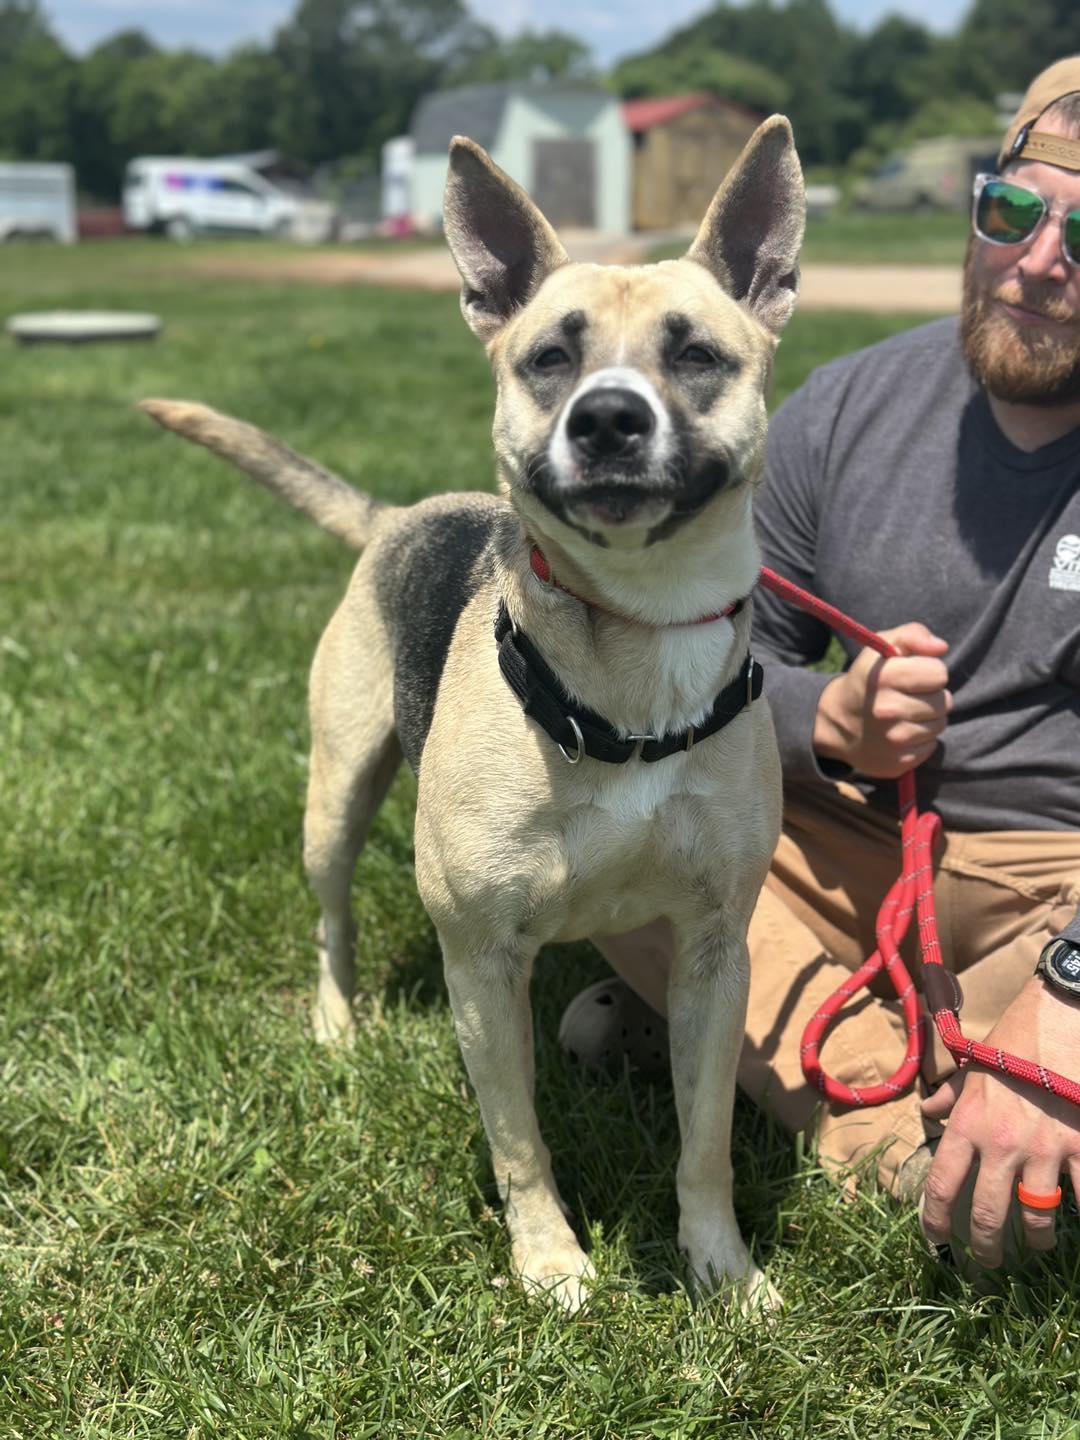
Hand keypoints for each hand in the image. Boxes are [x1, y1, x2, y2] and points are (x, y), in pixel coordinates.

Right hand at [813, 622, 951, 778]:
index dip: (930, 671)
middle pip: (944, 701)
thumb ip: (913, 634)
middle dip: (931, 696)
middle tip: (910, 696)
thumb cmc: (868, 680)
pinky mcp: (899, 761)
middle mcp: (887, 710)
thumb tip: (941, 647)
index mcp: (884, 678)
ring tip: (906, 713)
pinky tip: (902, 732)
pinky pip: (930, 746)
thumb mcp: (882, 647)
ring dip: (928, 718)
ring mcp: (893, 739)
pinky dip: (921, 739)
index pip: (939, 673)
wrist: (836, 723)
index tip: (915, 674)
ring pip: (940, 724)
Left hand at [919, 977, 1079, 1266]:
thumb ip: (951, 1095)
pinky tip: (1077, 1220)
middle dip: (986, 1247)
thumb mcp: (974, 1064)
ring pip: (1038, 1218)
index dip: (935, 1221)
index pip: (941, 1184)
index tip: (936, 1242)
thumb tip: (927, 1111)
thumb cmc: (1017, 1038)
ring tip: (1037, 1244)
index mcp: (969, 1122)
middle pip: (988, 1215)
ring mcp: (1046, 1149)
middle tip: (987, 1262)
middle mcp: (1002, 1142)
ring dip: (1037, 1239)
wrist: (1064, 1016)